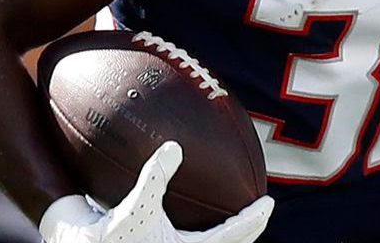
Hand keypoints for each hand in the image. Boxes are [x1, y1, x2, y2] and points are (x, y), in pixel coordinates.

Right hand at [39, 142, 273, 242]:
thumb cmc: (109, 235)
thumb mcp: (135, 206)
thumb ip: (156, 177)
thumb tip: (174, 146)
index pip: (234, 236)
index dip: (254, 219)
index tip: (269, 203)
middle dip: (246, 228)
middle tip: (259, 207)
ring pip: (210, 242)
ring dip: (225, 229)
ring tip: (232, 209)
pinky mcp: (156, 242)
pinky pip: (190, 234)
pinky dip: (199, 221)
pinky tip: (188, 203)